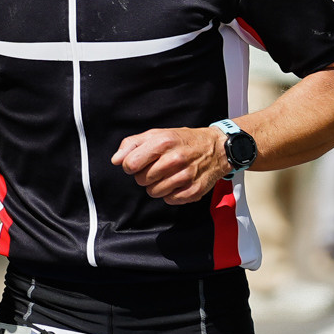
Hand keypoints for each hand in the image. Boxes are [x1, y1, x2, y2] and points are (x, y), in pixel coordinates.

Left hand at [111, 126, 228, 204]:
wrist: (217, 148)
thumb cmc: (183, 141)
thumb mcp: (157, 134)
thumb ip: (132, 144)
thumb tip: (116, 160)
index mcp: (163, 142)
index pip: (130, 164)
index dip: (130, 165)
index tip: (139, 163)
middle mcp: (175, 159)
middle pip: (141, 180)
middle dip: (145, 176)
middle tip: (157, 168)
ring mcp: (186, 176)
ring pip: (154, 192)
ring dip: (156, 186)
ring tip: (167, 176)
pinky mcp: (194, 190)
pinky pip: (169, 200)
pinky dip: (170, 194)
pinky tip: (177, 183)